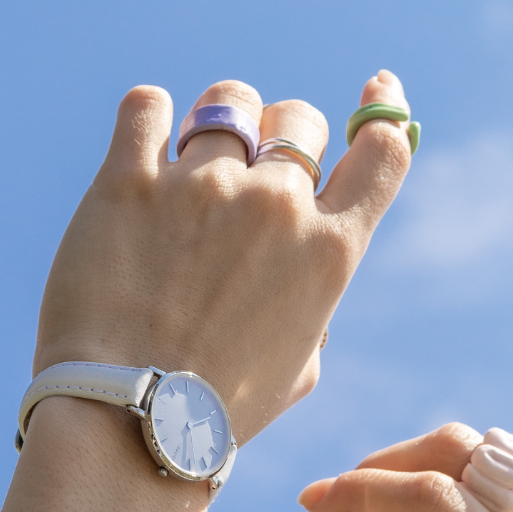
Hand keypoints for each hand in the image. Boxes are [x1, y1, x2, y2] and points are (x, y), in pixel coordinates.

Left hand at [34, 73, 413, 443]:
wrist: (127, 422)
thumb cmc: (216, 411)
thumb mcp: (298, 367)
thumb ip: (312, 305)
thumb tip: (300, 271)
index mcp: (329, 251)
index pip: (383, 151)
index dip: (385, 110)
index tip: (378, 89)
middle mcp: (276, 206)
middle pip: (299, 118)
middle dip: (281, 136)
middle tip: (249, 171)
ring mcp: (202, 186)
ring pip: (227, 103)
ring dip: (216, 125)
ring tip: (188, 166)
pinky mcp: (128, 181)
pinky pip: (146, 105)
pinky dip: (149, 117)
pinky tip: (143, 142)